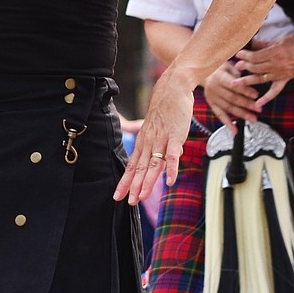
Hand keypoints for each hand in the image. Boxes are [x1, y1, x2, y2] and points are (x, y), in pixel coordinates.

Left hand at [114, 68, 193, 204]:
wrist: (172, 90)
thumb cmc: (164, 112)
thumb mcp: (155, 131)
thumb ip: (158, 148)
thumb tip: (162, 163)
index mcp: (143, 143)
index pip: (132, 166)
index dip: (125, 182)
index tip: (118, 196)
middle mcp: (149, 143)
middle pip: (140, 168)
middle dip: (134, 186)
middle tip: (129, 202)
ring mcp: (161, 140)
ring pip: (153, 164)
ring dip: (148, 182)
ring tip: (142, 197)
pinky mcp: (175, 136)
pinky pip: (172, 155)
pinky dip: (171, 168)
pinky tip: (170, 181)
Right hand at [204, 60, 268, 127]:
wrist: (202, 73)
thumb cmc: (218, 67)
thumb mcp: (227, 64)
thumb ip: (237, 71)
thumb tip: (247, 78)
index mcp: (219, 77)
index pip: (234, 86)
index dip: (245, 91)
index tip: (256, 95)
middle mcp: (214, 89)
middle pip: (232, 98)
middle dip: (247, 104)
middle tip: (258, 109)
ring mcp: (212, 98)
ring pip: (228, 108)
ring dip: (241, 114)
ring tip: (253, 119)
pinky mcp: (211, 104)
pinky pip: (220, 115)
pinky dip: (227, 123)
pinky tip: (235, 131)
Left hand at [234, 34, 293, 104]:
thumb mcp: (282, 39)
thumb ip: (266, 44)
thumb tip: (254, 43)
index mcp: (276, 53)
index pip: (256, 56)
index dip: (245, 56)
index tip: (238, 54)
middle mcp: (277, 65)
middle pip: (256, 68)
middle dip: (244, 67)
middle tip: (234, 66)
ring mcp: (281, 74)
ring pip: (261, 79)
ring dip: (247, 81)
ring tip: (235, 83)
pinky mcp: (286, 79)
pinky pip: (275, 90)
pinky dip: (267, 98)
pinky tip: (258, 103)